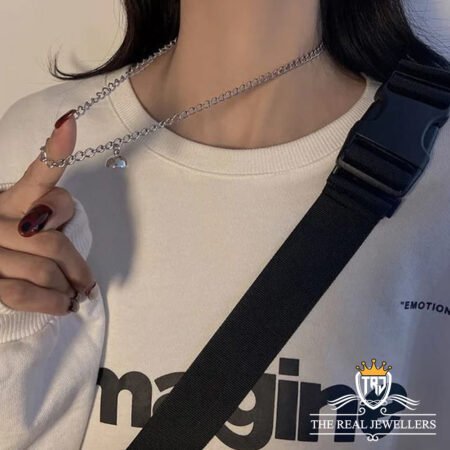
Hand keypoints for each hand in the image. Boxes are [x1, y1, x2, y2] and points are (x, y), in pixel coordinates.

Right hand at [0, 110, 95, 314]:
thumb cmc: (9, 248)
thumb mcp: (26, 223)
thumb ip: (50, 218)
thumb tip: (69, 236)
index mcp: (11, 201)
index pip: (37, 177)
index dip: (54, 152)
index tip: (68, 124)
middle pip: (54, 242)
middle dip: (77, 268)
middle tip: (85, 284)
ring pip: (44, 269)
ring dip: (67, 287)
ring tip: (73, 295)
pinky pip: (26, 295)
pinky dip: (52, 303)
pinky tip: (61, 306)